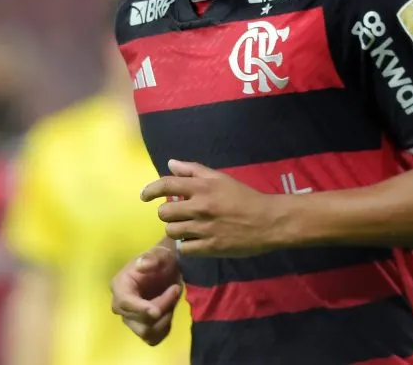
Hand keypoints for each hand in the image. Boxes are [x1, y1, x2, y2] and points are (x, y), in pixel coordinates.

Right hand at [110, 245, 182, 345]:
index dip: (140, 309)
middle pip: (137, 320)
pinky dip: (164, 329)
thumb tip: (142, 265)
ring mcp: (131, 319)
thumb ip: (151, 258)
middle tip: (175, 289)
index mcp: (120, 285)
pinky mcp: (143, 327)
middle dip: (160, 308)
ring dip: (164, 319)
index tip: (157, 311)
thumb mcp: (159, 253)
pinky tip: (170, 312)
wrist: (168, 267)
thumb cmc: (161, 259)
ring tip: (173, 299)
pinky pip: (153, 338)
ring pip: (146, 332)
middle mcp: (121, 305)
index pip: (124, 302)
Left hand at [141, 159, 290, 256]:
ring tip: (188, 227)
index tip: (144, 196)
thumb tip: (170, 164)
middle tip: (178, 214)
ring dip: (176, 229)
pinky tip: (194, 240)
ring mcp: (204, 229)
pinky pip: (184, 248)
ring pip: (172, 231)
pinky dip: (186, 245)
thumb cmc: (243, 197)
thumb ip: (193, 171)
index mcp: (202, 187)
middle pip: (164, 212)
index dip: (150, 190)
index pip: (166, 185)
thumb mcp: (220, 178)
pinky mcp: (210, 248)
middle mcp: (200, 207)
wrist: (268, 221)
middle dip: (168, 213)